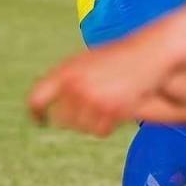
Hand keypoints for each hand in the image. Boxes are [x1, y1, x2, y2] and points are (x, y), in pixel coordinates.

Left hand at [27, 38, 175, 137]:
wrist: (149, 53)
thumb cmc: (117, 57)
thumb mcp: (86, 61)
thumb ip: (66, 78)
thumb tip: (48, 101)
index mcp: (65, 71)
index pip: (37, 98)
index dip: (36, 113)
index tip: (39, 122)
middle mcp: (75, 86)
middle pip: (62, 120)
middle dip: (74, 119)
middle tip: (90, 111)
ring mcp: (93, 99)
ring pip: (81, 128)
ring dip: (92, 122)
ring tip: (106, 105)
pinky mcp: (111, 110)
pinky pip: (99, 132)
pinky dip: (106, 127)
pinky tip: (115, 112)